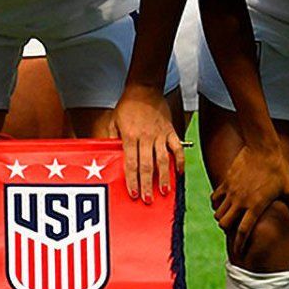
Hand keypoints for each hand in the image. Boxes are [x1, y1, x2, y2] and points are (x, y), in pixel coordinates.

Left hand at [109, 85, 183, 202]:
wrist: (144, 88)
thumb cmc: (126, 106)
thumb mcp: (114, 121)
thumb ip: (111, 139)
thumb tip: (109, 158)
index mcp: (129, 136)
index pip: (131, 162)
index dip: (132, 180)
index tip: (133, 194)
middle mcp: (145, 137)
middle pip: (147, 165)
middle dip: (147, 184)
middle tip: (147, 200)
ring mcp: (159, 134)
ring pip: (163, 159)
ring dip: (164, 177)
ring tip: (165, 192)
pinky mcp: (170, 130)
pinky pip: (176, 147)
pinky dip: (180, 160)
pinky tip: (180, 172)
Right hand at [211, 143, 288, 256]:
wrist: (262, 145)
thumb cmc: (278, 166)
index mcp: (255, 206)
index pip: (243, 232)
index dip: (239, 244)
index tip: (238, 251)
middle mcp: (241, 201)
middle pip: (224, 224)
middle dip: (227, 230)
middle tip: (233, 228)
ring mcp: (231, 190)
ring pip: (218, 212)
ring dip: (222, 217)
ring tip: (228, 216)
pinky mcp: (226, 180)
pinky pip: (215, 197)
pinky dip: (216, 203)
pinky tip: (223, 201)